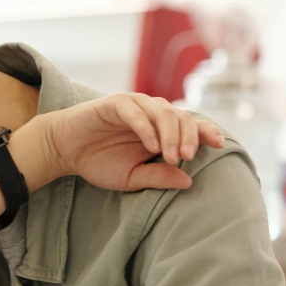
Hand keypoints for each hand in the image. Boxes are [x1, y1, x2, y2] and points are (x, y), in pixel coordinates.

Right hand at [41, 93, 224, 191]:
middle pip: (182, 117)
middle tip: (185, 159)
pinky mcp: (114, 104)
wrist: (66, 150)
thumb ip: (158, 177)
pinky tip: (150, 146)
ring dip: (170, 134)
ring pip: (163, 112)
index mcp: (160, 129)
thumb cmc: (99, 161)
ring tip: (171, 156)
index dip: (207, 132)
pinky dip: (145, 127)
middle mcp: (152, 113)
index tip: (219, 145)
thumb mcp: (131, 177)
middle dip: (188, 138)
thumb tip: (188, 181)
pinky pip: (135, 111)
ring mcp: (135, 106)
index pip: (191, 126)